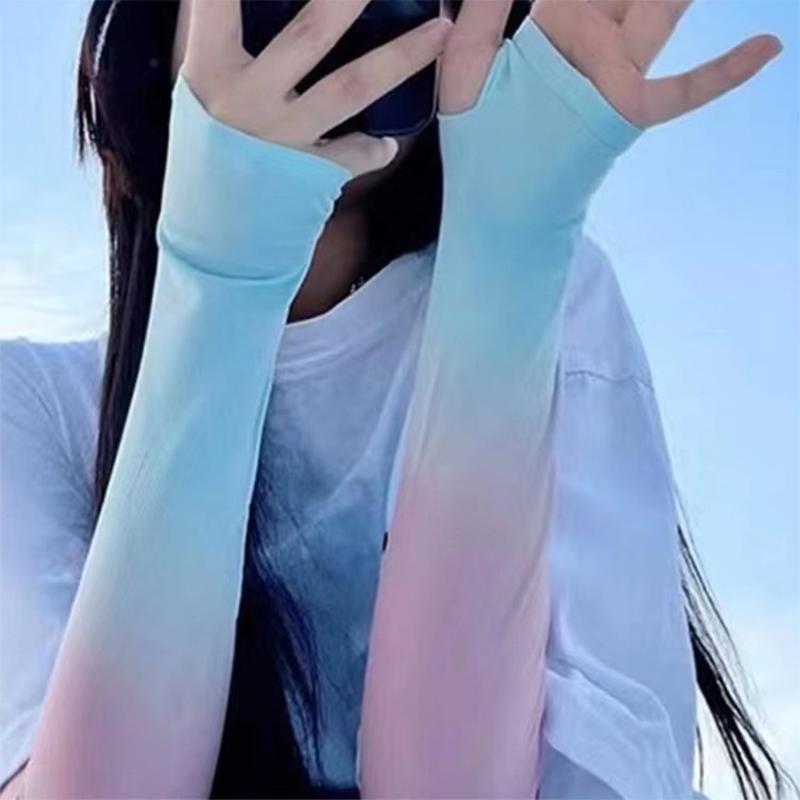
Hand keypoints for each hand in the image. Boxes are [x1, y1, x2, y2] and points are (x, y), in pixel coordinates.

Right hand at [182, 0, 451, 177]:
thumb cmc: (205, 152)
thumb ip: (221, 40)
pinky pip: (360, 153)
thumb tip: (231, 3)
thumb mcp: (198, 90)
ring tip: (442, 29)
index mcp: (209, 69)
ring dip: (402, 56)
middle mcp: (247, 100)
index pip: (219, 0)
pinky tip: (386, 143)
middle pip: (312, 30)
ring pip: (352, 87)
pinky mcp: (312, 176)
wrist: (213, 235)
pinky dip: (376, 147)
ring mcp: (285, 140)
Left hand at [439, 0, 780, 126]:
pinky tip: (768, 47)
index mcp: (560, 20)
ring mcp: (616, 73)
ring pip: (664, 11)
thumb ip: (485, 8)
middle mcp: (595, 38)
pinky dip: (723, 74)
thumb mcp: (466, 64)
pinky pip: (681, 91)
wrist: (491, 199)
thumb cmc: (476, 137)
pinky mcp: (626, 113)